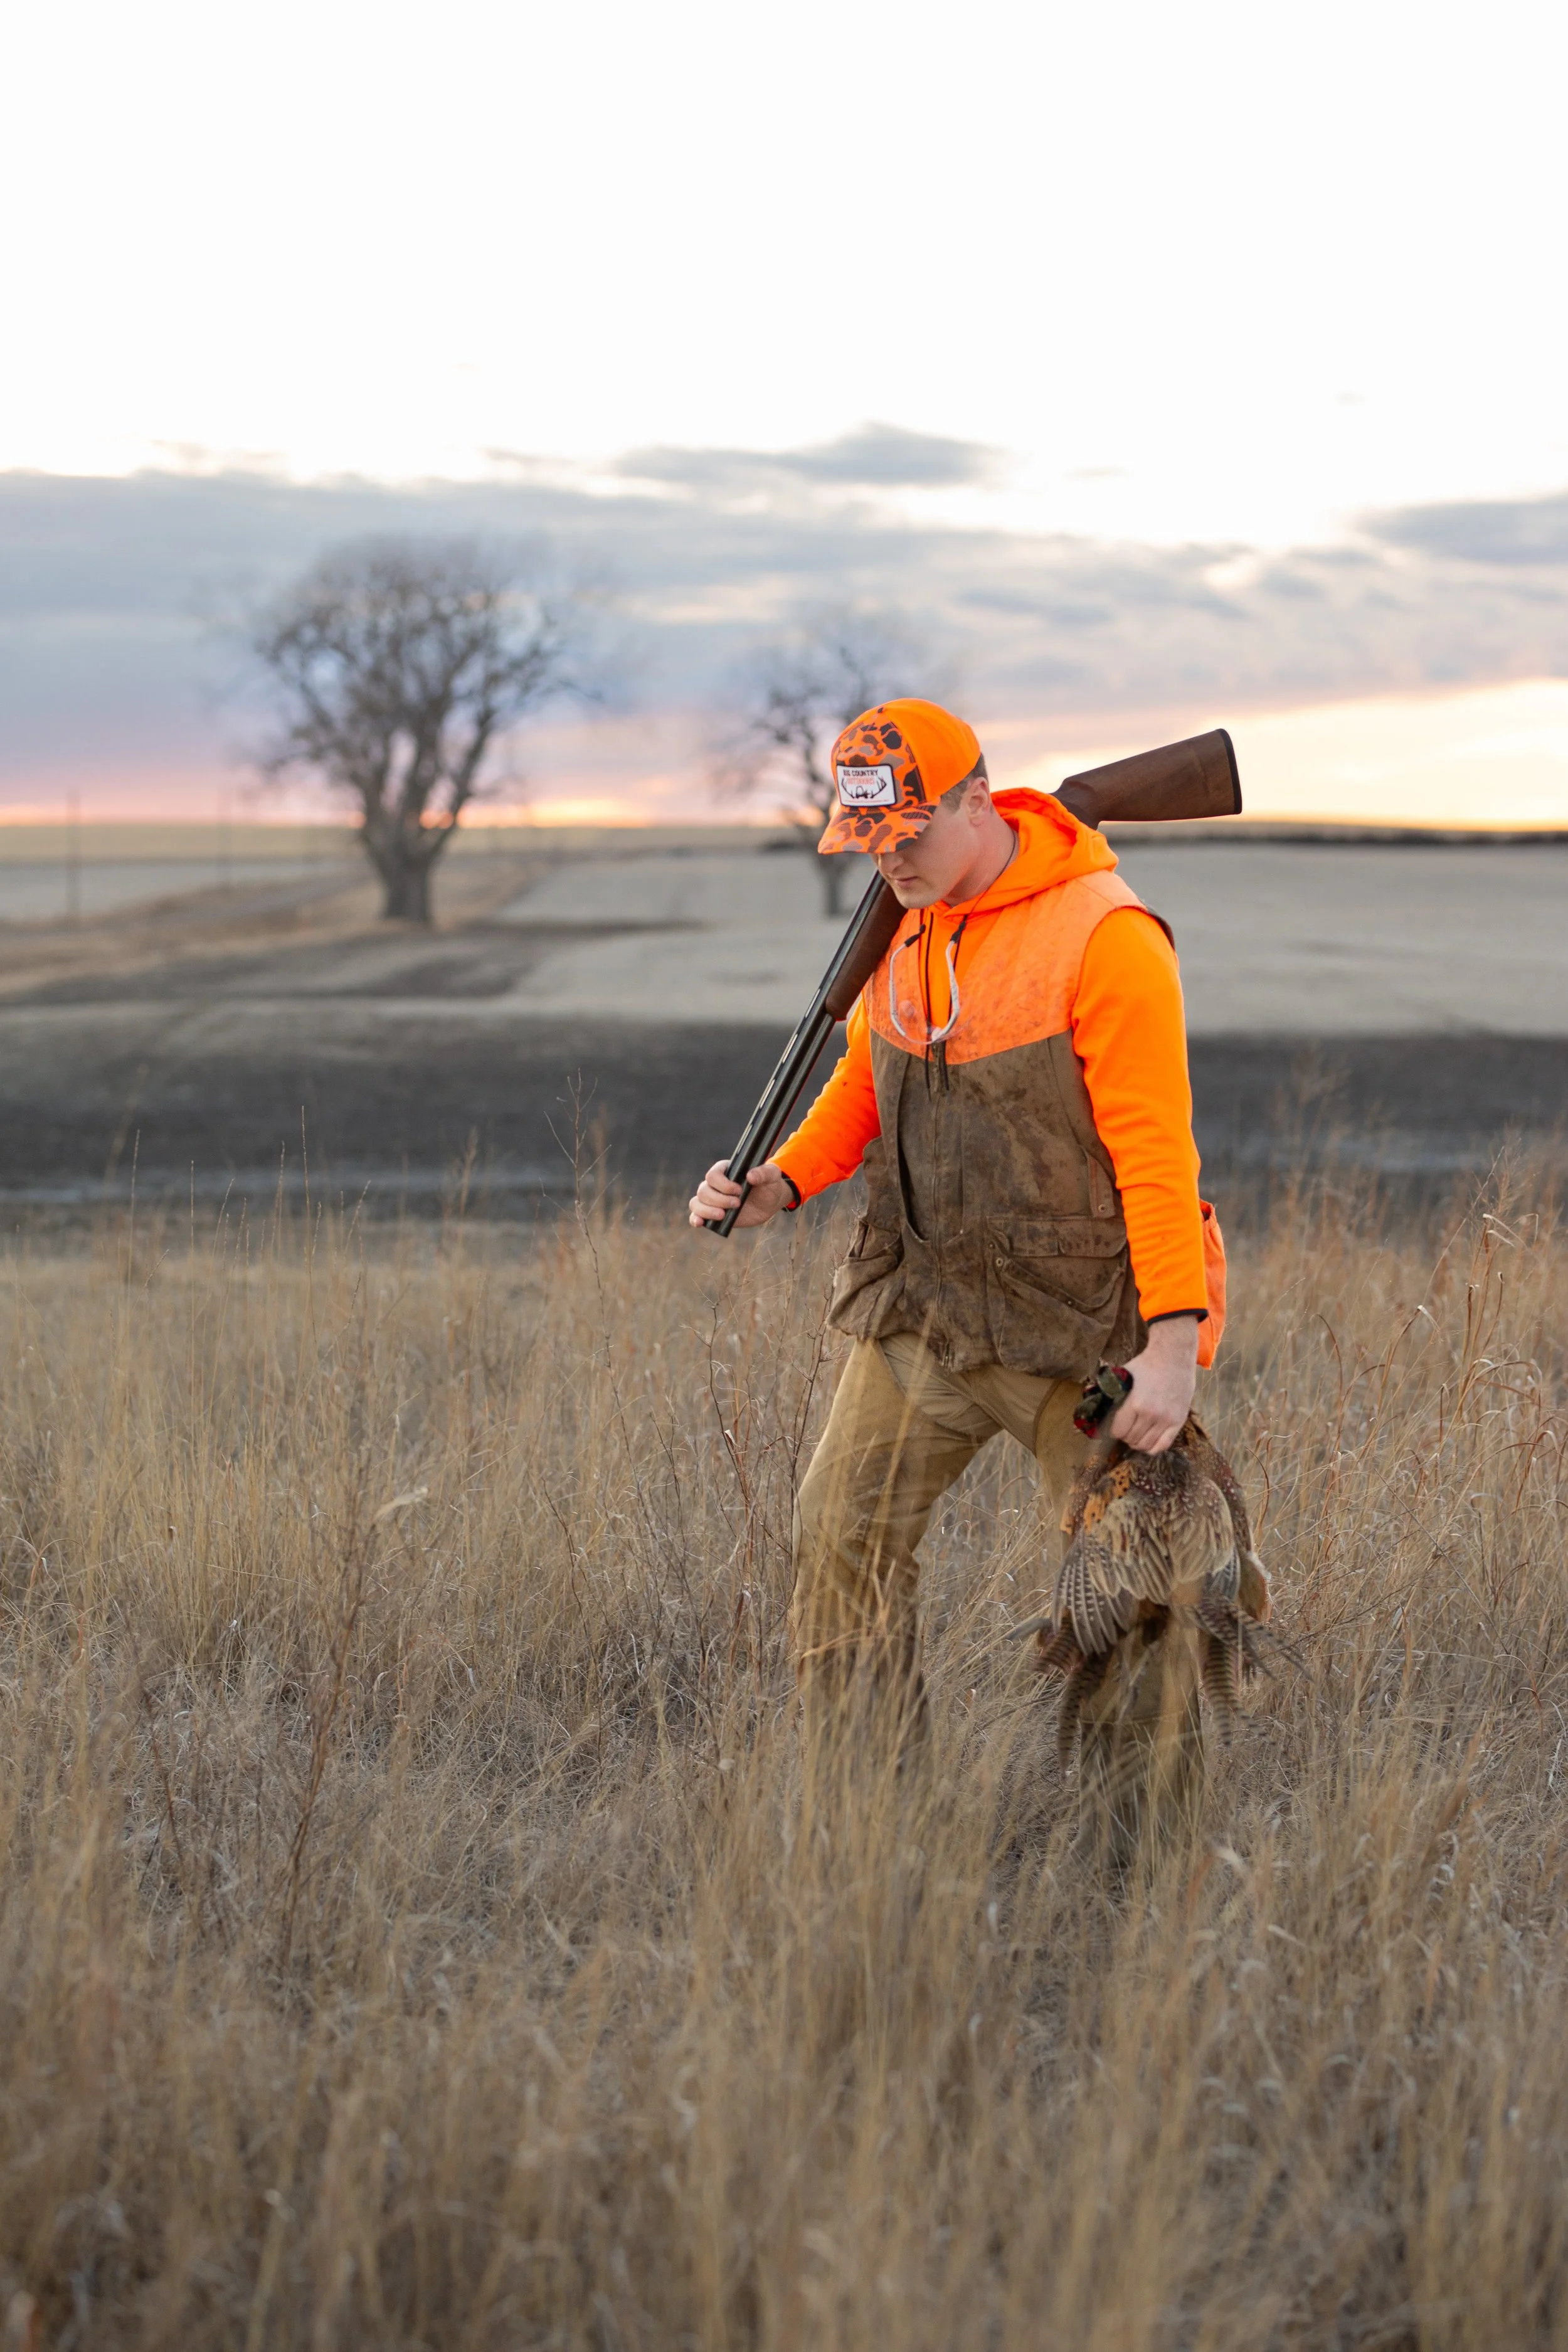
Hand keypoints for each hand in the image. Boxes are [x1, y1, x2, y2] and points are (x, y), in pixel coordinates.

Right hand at [687, 1160, 792, 1230]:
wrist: (770, 1202)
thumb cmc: (769, 1184)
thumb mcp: (771, 1175)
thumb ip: (763, 1172)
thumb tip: (750, 1176)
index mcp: (725, 1170)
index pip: (713, 1175)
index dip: (723, 1185)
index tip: (739, 1191)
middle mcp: (715, 1184)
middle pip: (703, 1190)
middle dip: (719, 1200)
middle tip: (738, 1204)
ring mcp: (712, 1199)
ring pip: (697, 1202)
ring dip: (707, 1211)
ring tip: (723, 1215)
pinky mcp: (713, 1214)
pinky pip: (696, 1215)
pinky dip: (695, 1219)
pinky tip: (700, 1223)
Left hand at [1107, 1315, 1198, 1452]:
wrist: (1173, 1356)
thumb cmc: (1146, 1365)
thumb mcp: (1123, 1377)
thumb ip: (1111, 1394)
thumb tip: (1093, 1408)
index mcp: (1135, 1403)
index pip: (1118, 1431)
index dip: (1112, 1431)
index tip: (1112, 1427)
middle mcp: (1151, 1414)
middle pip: (1131, 1439)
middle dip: (1124, 1436)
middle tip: (1124, 1429)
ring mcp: (1166, 1419)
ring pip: (1146, 1445)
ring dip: (1137, 1442)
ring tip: (1135, 1434)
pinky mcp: (1178, 1421)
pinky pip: (1163, 1445)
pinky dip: (1152, 1448)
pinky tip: (1147, 1440)